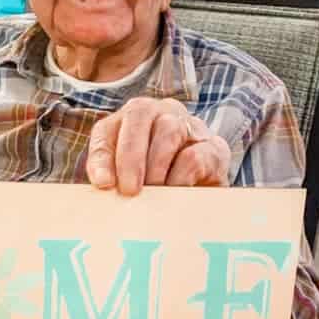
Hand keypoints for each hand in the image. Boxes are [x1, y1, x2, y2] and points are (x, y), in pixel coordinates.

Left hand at [87, 96, 230, 195]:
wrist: (200, 206)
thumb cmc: (154, 191)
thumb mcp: (126, 182)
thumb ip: (110, 176)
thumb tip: (104, 182)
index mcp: (133, 120)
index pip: (108, 128)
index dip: (103, 155)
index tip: (103, 184)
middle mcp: (163, 112)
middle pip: (141, 114)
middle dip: (130, 156)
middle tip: (129, 190)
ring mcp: (191, 126)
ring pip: (169, 130)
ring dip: (156, 166)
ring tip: (152, 194)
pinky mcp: (215, 148)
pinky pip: (195, 156)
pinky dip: (180, 178)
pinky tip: (175, 195)